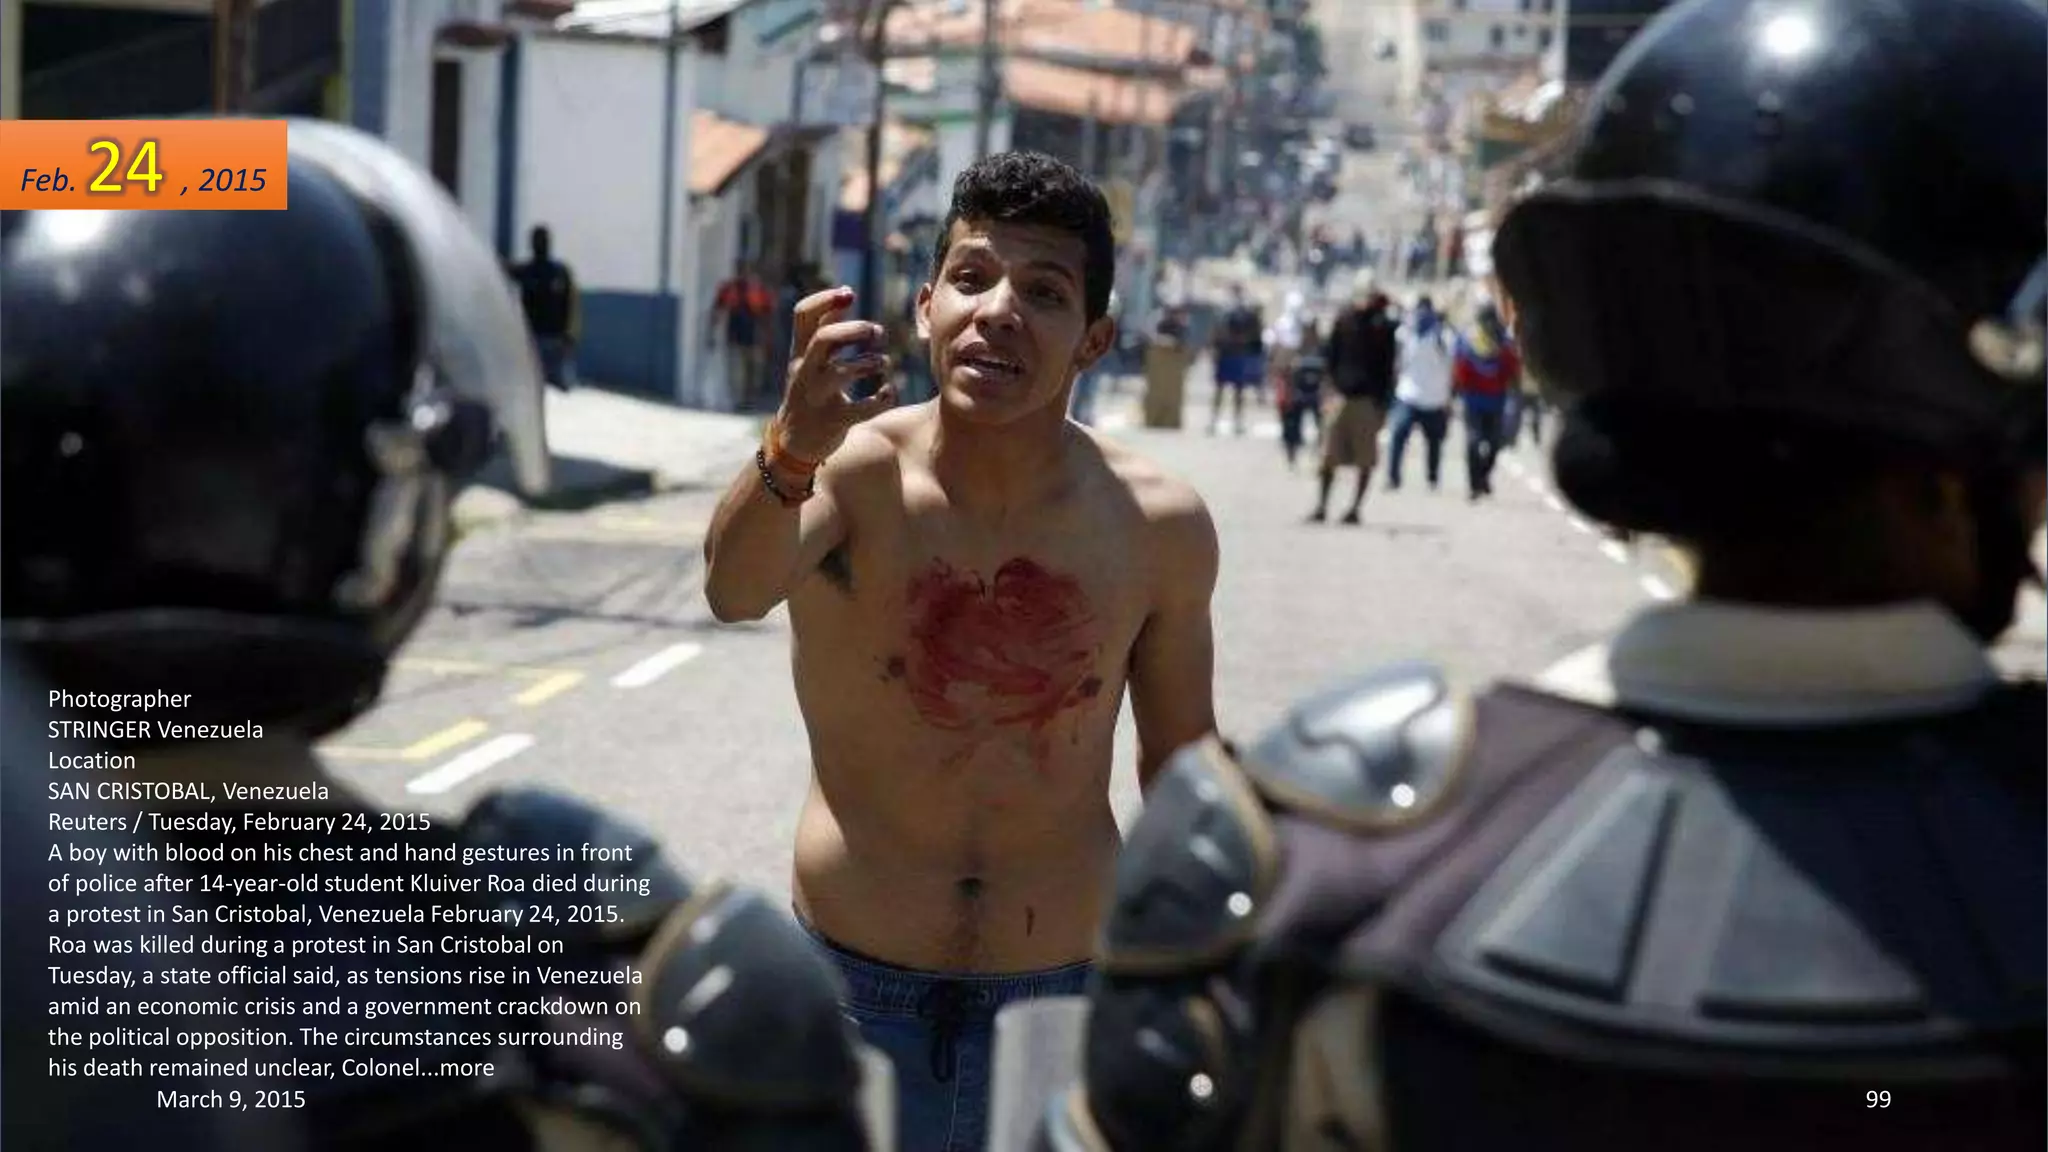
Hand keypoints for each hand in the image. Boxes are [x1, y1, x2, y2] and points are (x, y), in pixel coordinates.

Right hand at [775, 287, 895, 460]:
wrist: (794, 443)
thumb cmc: (808, 393)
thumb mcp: (809, 361)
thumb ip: (825, 330)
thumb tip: (845, 294)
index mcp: (799, 354)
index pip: (802, 315)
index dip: (825, 299)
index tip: (850, 294)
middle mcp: (805, 372)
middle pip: (823, 338)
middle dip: (855, 330)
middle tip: (876, 333)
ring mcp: (817, 398)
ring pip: (841, 372)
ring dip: (870, 362)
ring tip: (883, 362)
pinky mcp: (833, 422)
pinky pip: (863, 408)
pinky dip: (882, 397)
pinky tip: (889, 391)